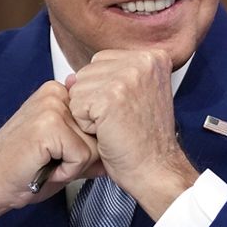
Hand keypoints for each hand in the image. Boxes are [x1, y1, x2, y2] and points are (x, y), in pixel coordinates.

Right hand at [0, 80, 100, 226]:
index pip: (100, 122)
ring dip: (73, 166)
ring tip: (45, 164)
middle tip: (49, 161)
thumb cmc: (20, 171)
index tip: (56, 154)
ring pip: (93, 145)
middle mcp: (56, 93)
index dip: (84, 149)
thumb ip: (91, 147)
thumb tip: (119, 148)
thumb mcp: (62, 155)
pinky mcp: (48, 125)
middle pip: (99, 132)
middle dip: (81, 158)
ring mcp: (51, 106)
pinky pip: (81, 156)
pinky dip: (66, 171)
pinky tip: (42, 167)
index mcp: (58, 94)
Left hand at [67, 49, 198, 218]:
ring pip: (79, 89)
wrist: (156, 168)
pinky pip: (76, 106)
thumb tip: (70, 77)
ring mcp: (127, 77)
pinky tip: (107, 133)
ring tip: (115, 125)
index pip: (101, 61)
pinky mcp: (110, 96)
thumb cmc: (146, 140)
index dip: (104, 90)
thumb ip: (108, 78)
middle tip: (121, 119)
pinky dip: (86, 126)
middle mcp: (142, 62)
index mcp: (152, 58)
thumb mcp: (136, 96)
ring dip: (89, 113)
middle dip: (94, 100)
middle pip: (87, 72)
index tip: (127, 108)